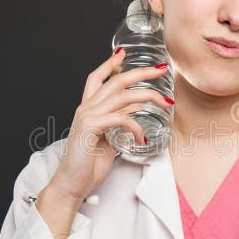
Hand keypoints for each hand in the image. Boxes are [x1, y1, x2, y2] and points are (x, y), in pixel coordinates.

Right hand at [44, 48, 171, 204]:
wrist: (72, 184)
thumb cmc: (88, 165)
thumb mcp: (109, 138)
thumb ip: (118, 122)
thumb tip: (136, 110)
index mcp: (87, 109)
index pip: (96, 78)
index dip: (110, 64)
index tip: (124, 53)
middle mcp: (86, 108)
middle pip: (116, 80)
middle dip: (141, 72)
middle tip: (160, 69)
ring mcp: (87, 116)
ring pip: (122, 96)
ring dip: (147, 96)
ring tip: (165, 101)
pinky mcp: (91, 127)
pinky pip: (120, 118)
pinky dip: (135, 126)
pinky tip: (142, 137)